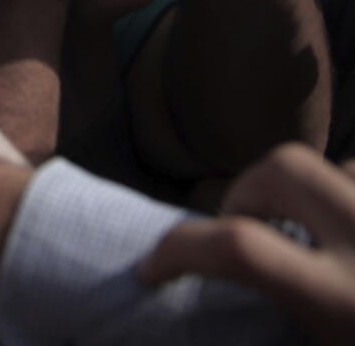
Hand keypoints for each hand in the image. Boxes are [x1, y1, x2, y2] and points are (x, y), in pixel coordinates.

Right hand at [141, 144, 354, 344]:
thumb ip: (274, 324)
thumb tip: (219, 306)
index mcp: (342, 299)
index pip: (239, 247)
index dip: (179, 248)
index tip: (151, 270)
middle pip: (283, 168)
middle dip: (248, 190)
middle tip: (246, 230)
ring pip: (338, 162)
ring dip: (310, 190)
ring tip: (307, 228)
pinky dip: (349, 189)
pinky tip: (349, 222)